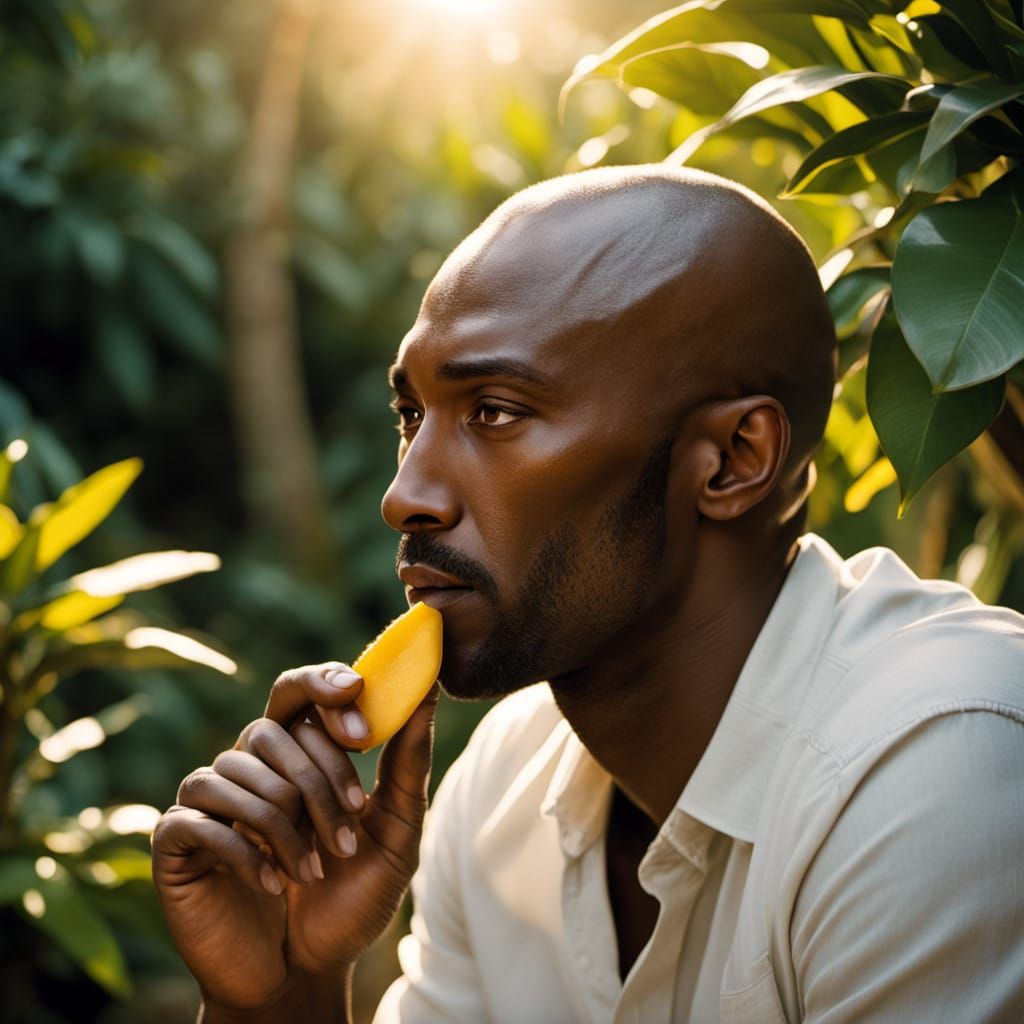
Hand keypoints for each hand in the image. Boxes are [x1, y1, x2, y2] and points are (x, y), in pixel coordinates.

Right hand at [152, 662, 437, 1011]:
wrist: (307, 973)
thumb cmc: (353, 896)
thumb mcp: (396, 831)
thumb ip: (408, 763)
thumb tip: (429, 690)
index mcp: (299, 753)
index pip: (299, 691)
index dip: (325, 690)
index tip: (362, 728)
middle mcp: (251, 766)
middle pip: (270, 729)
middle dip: (318, 776)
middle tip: (351, 821)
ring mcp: (210, 801)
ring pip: (235, 771)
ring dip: (286, 825)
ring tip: (316, 870)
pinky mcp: (177, 841)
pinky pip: (198, 818)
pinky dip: (242, 851)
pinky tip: (274, 884)